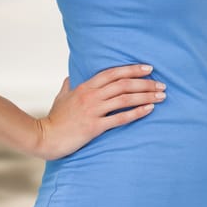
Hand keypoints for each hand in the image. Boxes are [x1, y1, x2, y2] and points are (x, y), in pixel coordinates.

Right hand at [35, 64, 165, 159]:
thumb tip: (71, 78)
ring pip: (125, 99)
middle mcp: (91, 95)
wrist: (44, 137)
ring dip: (146, 96)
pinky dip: (137, 112)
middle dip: (145, 83)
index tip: (149, 68)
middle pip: (123, 84)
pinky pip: (120, 118)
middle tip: (162, 85)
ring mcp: (93, 110)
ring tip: (161, 96)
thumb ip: (69, 86)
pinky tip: (149, 109)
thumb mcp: (61, 97)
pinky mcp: (94, 126)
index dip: (132, 69)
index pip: (113, 73)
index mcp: (85, 86)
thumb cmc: (54, 118)